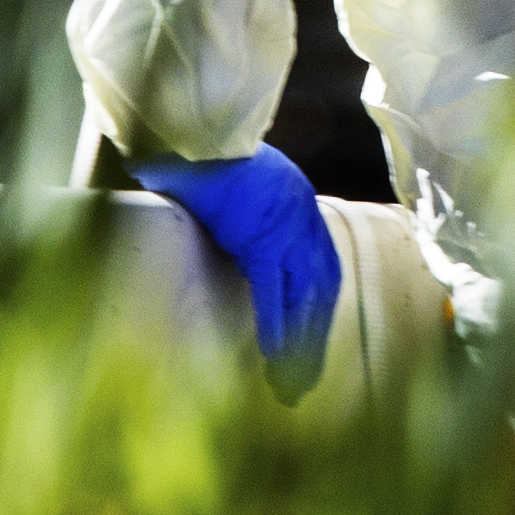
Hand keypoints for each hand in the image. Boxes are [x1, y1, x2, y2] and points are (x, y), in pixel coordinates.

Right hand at [131, 143, 339, 393]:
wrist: (191, 130)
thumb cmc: (201, 152)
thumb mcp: (238, 179)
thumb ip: (243, 209)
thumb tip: (228, 232)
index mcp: (298, 203)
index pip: (320, 264)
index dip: (318, 306)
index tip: (314, 340)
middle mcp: (302, 218)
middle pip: (322, 288)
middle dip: (318, 337)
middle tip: (307, 381)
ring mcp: (287, 228)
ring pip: (307, 297)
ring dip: (303, 344)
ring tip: (292, 383)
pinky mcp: (260, 239)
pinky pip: (274, 293)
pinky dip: (277, 328)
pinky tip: (275, 360)